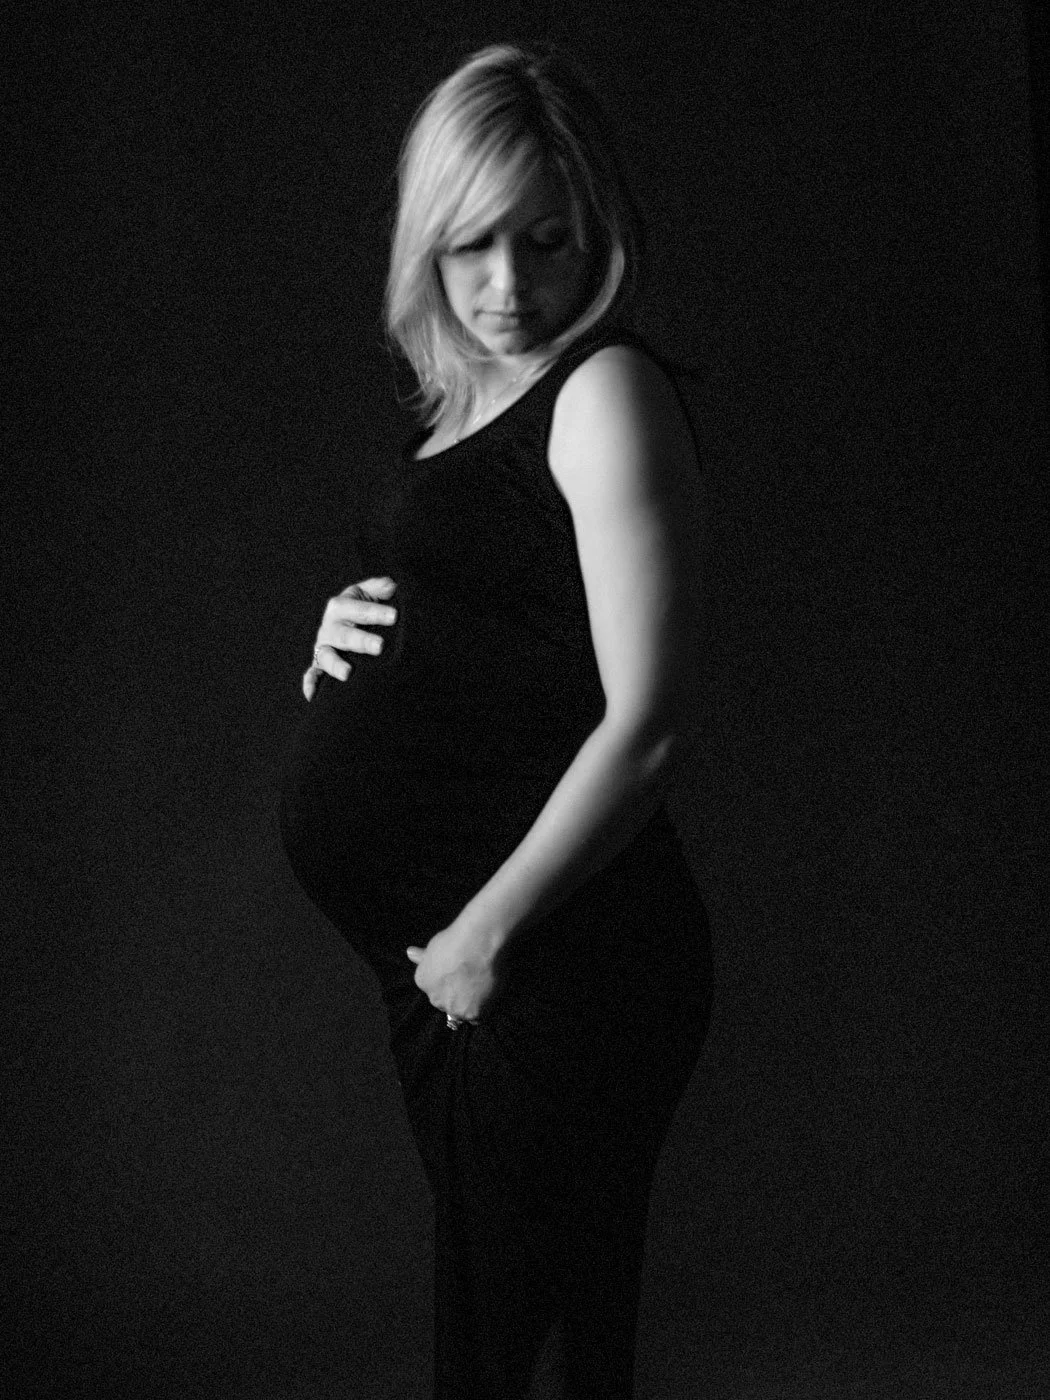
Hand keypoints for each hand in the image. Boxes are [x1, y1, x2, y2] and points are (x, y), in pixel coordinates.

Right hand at [303, 576, 397, 699]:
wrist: (350, 625)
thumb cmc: (363, 608)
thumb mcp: (368, 593)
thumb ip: (378, 587)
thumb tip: (391, 585)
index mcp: (341, 607)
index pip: (356, 608)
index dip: (374, 611)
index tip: (394, 616)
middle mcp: (330, 627)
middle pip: (344, 634)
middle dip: (361, 641)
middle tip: (380, 646)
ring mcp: (324, 647)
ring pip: (327, 655)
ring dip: (336, 664)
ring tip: (348, 673)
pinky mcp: (320, 664)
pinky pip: (313, 673)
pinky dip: (311, 683)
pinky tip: (312, 695)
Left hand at [406, 923, 499, 1024]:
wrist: (478, 944)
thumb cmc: (456, 939)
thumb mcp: (434, 945)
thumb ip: (424, 956)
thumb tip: (409, 952)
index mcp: (423, 981)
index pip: (433, 989)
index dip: (447, 982)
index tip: (458, 974)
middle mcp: (435, 998)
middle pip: (446, 1002)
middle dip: (456, 996)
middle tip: (472, 980)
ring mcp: (453, 1007)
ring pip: (461, 1012)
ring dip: (469, 1004)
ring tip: (483, 987)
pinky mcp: (472, 1014)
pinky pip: (478, 1017)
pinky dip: (483, 1008)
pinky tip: (489, 995)